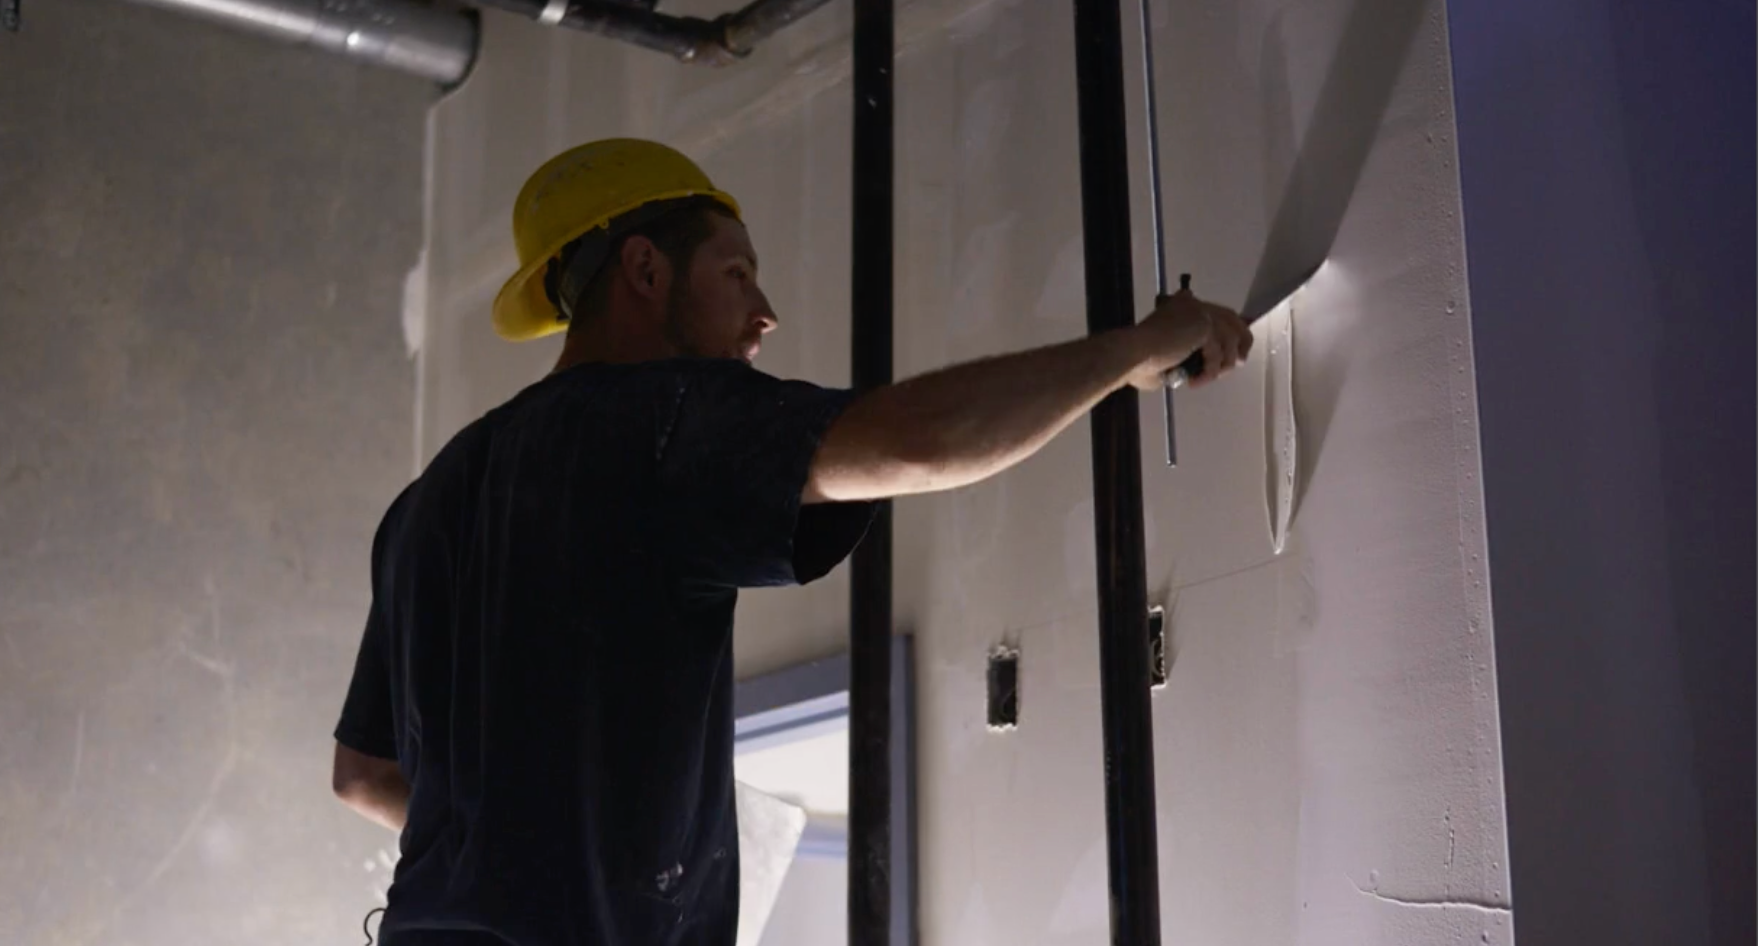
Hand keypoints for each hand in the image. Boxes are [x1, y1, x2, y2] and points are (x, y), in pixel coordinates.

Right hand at [1125, 288, 1249, 390]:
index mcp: (1182, 305)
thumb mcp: (1162, 356)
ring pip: (1230, 339)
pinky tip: (1194, 382)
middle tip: (1239, 362)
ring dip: (1225, 362)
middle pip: (1232, 319)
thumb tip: (1188, 371)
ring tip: (1211, 377)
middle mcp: (1193, 304)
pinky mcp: (1205, 327)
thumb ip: (1180, 356)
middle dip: (1241, 341)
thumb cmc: (1138, 359)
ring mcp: (1200, 313)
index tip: (1236, 346)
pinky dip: (1209, 372)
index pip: (1215, 312)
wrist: (1133, 352)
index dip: (1229, 328)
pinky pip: (1218, 355)